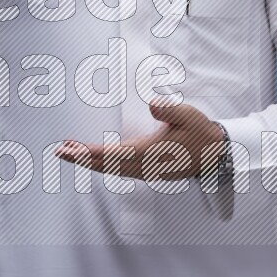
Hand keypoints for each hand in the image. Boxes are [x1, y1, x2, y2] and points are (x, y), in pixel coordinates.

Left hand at [54, 98, 225, 181]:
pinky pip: (120, 171)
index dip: (90, 152)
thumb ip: (170, 110)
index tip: (71, 148)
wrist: (216, 156)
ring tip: (71, 152)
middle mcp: (145, 166)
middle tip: (60, 151)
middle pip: (106, 165)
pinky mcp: (148, 172)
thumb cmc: (201, 134)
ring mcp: (146, 172)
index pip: (112, 154)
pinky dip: (103, 165)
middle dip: (82, 158)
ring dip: (90, 162)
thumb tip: (153, 103)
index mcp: (150, 152)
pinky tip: (96, 159)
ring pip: (111, 170)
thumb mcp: (189, 116)